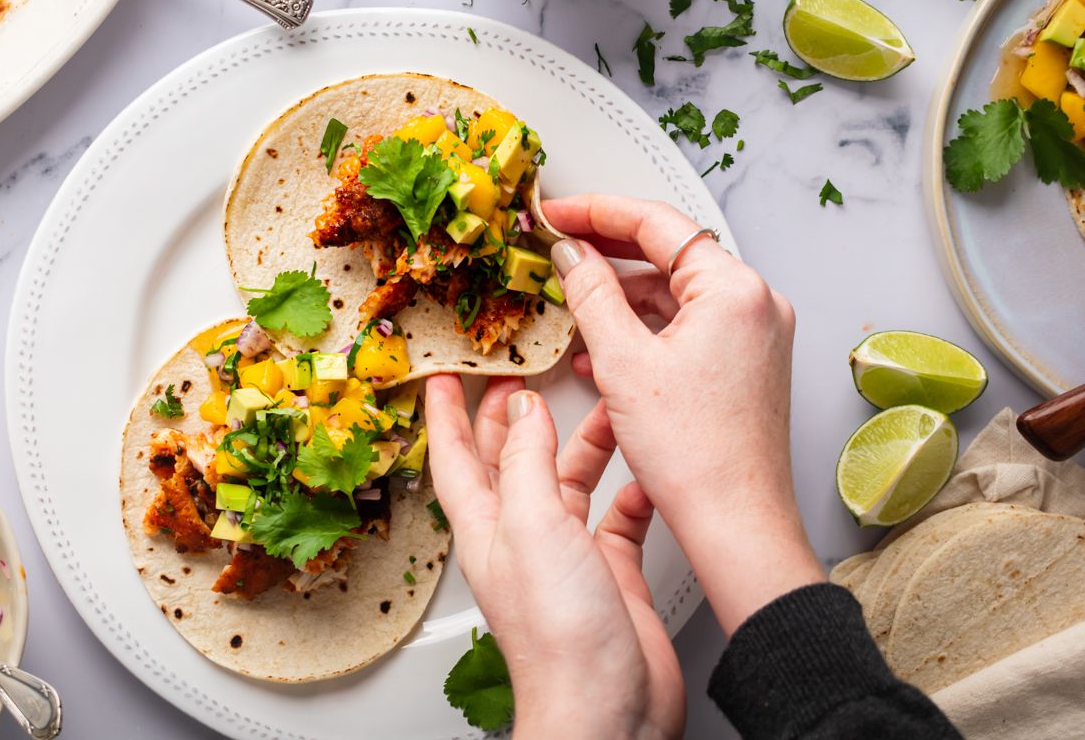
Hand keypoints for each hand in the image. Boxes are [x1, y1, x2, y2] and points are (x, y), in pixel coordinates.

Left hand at [426, 375, 683, 739]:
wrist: (608, 709)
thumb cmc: (559, 639)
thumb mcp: (533, 525)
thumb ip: (526, 461)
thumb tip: (524, 410)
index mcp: (487, 527)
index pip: (454, 458)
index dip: (446, 415)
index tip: (441, 377)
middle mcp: (522, 539)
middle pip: (508, 463)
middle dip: (509, 418)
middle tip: (518, 377)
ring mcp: (566, 559)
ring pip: (567, 484)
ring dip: (581, 445)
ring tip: (599, 407)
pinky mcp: (610, 578)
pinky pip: (618, 521)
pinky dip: (630, 494)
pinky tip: (643, 477)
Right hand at [542, 193, 824, 634]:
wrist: (736, 524)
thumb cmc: (694, 456)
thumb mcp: (622, 362)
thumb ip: (591, 293)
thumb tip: (571, 253)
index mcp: (735, 290)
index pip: (657, 223)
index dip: (596, 211)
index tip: (554, 213)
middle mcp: (756, 303)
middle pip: (669, 252)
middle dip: (607, 250)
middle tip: (555, 245)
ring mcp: (755, 334)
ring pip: (675, 291)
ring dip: (621, 293)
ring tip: (570, 299)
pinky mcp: (746, 363)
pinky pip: (687, 325)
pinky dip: (644, 327)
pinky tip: (601, 345)